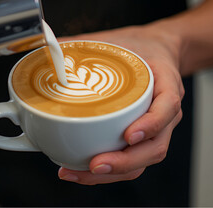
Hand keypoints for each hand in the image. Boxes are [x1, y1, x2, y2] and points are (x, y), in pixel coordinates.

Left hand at [57, 24, 184, 184]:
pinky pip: (131, 160)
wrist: (155, 51)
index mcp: (165, 84)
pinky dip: (109, 170)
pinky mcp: (142, 138)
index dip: (151, 124)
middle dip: (125, 161)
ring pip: (143, 161)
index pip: (167, 107)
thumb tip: (46, 47)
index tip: (129, 135)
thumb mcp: (117, 39)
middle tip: (95, 164)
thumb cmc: (137, 48)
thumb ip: (83, 43)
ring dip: (113, 173)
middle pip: (155, 147)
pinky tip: (83, 171)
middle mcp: (164, 112)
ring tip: (81, 173)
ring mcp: (156, 128)